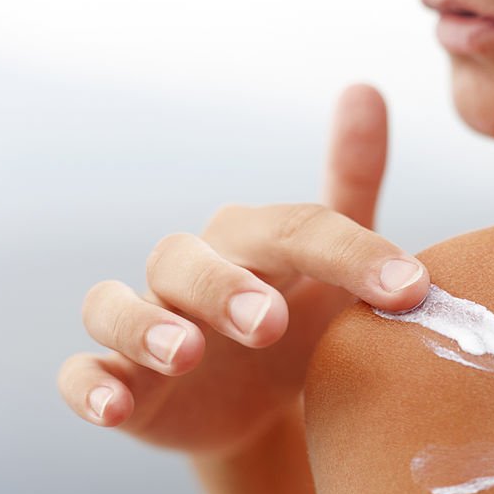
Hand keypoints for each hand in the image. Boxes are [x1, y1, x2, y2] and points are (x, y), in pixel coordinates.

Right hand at [58, 84, 428, 455]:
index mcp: (250, 241)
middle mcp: (189, 272)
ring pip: (116, 306)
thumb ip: (352, 182)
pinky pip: (82, 375)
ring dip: (147, 326)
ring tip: (188, 353)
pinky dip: (90, 388)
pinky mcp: (121, 380)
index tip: (410, 288)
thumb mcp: (335, 262)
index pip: (295, 230)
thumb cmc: (301, 320)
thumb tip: (363, 86)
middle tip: (269, 323)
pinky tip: (114, 407)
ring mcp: (149, 324)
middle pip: (188, 259)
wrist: (262, 405)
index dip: (352, 254)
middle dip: (225, 286)